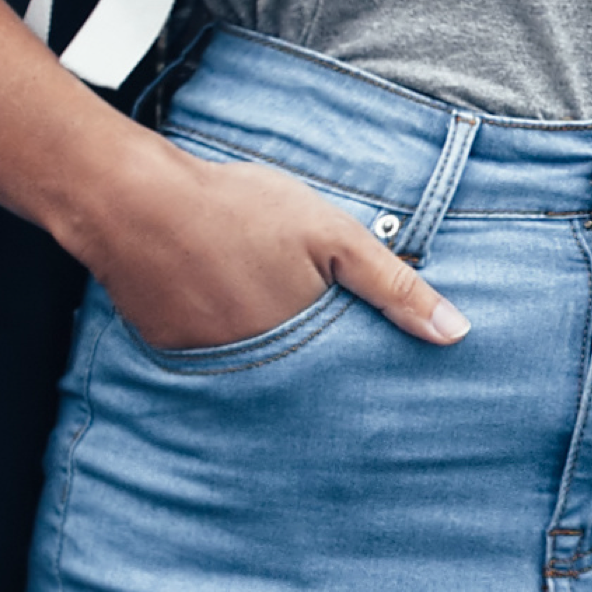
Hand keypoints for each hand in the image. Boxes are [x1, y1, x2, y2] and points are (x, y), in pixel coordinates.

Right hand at [69, 129, 467, 353]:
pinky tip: (227, 309)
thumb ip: (394, 285)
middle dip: (327, 378)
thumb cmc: (239, 210)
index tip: (395, 385)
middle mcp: (261, 373)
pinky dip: (231, 347)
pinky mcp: (176, 358)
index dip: (372, 375)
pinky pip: (218, 365)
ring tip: (271, 318)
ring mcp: (214, 370)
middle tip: (326, 344)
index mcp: (307, 346)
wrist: (134, 204)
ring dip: (277, 362)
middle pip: (308, 386)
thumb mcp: (331, 236)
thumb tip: (457, 334)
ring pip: (264, 376)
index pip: (352, 380)